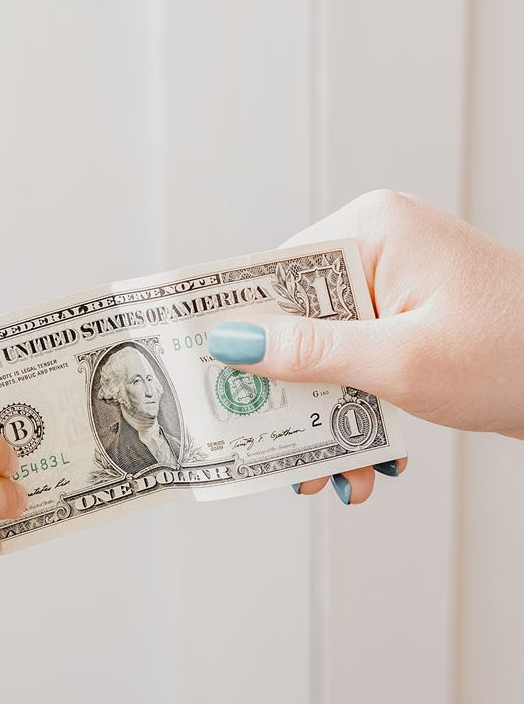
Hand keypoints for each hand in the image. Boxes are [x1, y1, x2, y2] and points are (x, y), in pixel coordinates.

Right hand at [208, 189, 523, 502]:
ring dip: (325, 414)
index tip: (209, 375)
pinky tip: (368, 460)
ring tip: (327, 474)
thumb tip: (232, 342)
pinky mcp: (407, 315)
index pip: (276, 274)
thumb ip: (310, 351)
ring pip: (325, 349)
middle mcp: (377, 246)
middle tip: (271, 445)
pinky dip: (357, 409)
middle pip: (297, 320)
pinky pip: (357, 360)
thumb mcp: (398, 361)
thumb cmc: (511, 356)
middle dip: (291, 391)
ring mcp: (394, 282)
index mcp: (372, 229)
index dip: (240, 327)